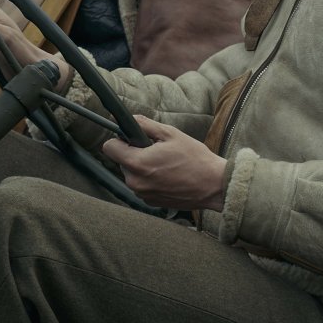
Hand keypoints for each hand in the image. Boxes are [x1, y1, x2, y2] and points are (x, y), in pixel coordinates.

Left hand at [101, 117, 227, 211]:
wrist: (213, 186)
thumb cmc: (195, 159)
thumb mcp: (170, 134)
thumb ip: (144, 125)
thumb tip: (129, 119)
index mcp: (137, 164)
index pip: (109, 148)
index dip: (119, 139)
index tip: (132, 139)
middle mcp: (135, 183)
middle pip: (121, 161)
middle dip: (134, 154)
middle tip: (157, 151)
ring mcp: (143, 195)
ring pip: (132, 174)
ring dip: (142, 167)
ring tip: (166, 164)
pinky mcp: (150, 202)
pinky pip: (142, 186)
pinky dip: (150, 180)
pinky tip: (168, 176)